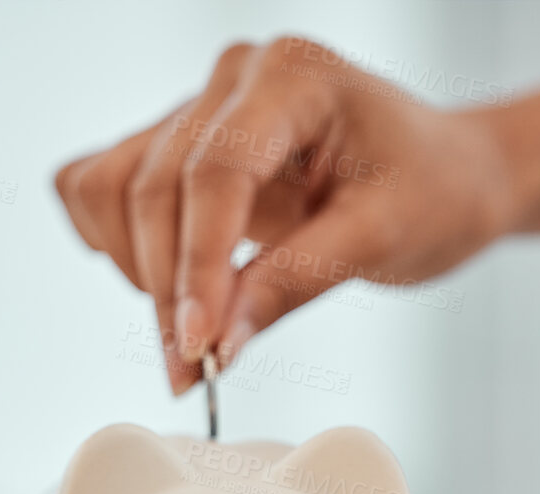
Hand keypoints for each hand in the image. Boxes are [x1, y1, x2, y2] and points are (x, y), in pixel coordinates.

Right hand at [54, 38, 514, 393]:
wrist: (441, 173)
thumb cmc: (430, 192)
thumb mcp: (379, 241)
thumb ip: (290, 285)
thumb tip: (215, 346)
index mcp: (295, 77)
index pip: (216, 171)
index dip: (197, 266)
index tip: (197, 346)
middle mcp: (234, 78)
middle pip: (154, 186)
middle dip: (167, 289)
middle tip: (194, 370)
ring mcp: (196, 105)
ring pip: (113, 188)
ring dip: (138, 271)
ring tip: (194, 326)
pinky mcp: (172, 141)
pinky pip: (97, 184)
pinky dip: (113, 241)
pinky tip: (164, 280)